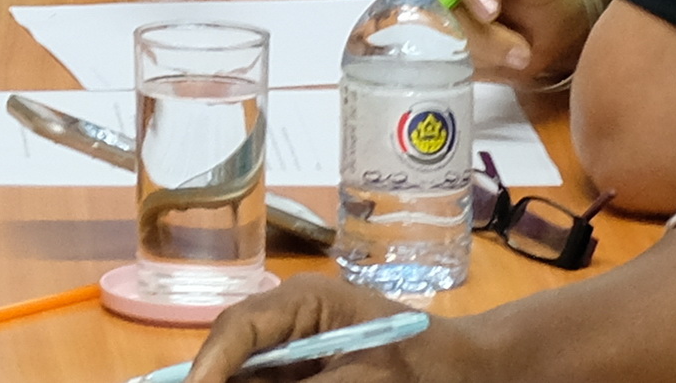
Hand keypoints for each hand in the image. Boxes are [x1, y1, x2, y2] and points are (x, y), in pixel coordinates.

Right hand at [187, 271, 456, 382]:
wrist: (468, 369)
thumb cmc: (424, 365)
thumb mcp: (363, 380)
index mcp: (304, 301)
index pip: (238, 328)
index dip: (207, 366)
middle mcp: (291, 317)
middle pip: (233, 352)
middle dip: (216, 378)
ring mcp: (297, 343)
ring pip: (247, 371)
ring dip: (236, 381)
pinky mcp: (306, 368)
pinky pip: (270, 379)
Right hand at [431, 0, 604, 85]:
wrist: (546, 32)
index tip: (491, 12)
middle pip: (439, 1)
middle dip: (482, 35)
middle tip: (522, 53)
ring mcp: (430, 9)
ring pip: (440, 37)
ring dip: (484, 53)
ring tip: (521, 56)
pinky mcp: (432, 43)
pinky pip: (442, 60)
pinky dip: (477, 65)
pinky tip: (502, 62)